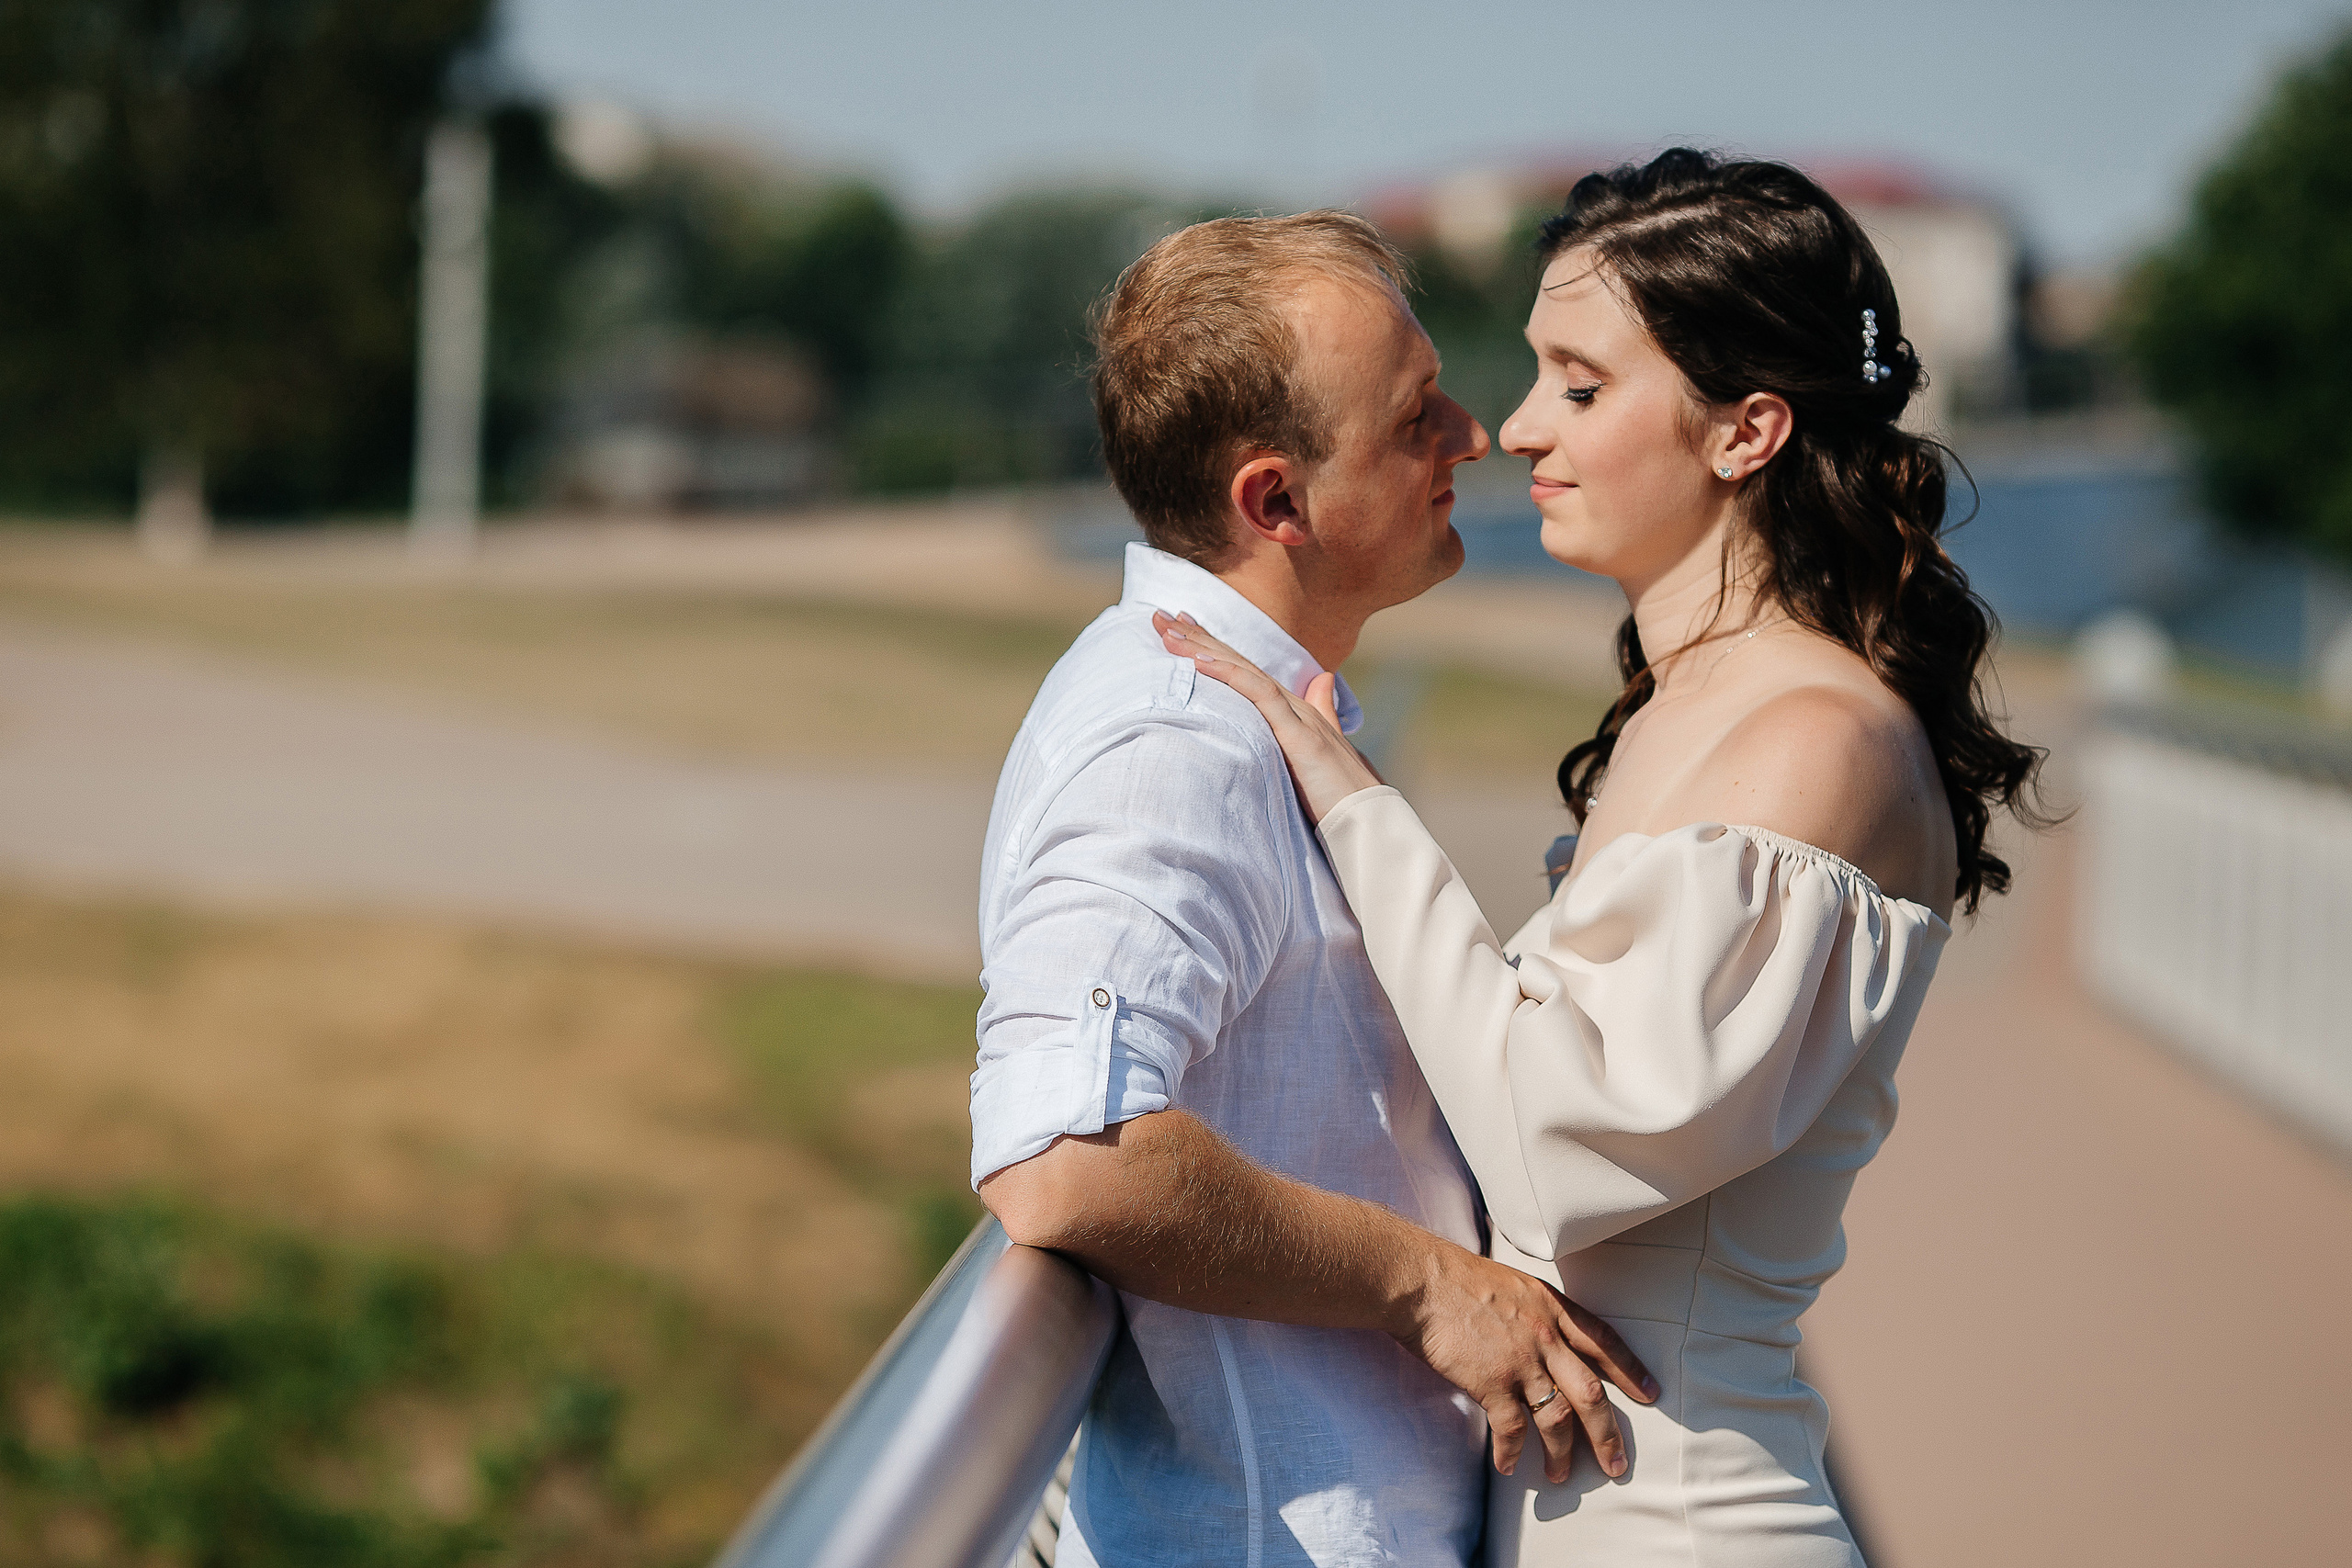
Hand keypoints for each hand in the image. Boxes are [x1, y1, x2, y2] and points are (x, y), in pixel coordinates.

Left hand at [1153, 610, 1381, 823]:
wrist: (1368, 821)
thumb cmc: (1343, 793)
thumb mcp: (1322, 748)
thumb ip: (1321, 713)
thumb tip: (1322, 680)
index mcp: (1293, 710)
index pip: (1246, 672)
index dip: (1214, 649)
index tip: (1181, 632)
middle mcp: (1294, 705)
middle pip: (1238, 663)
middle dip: (1197, 638)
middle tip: (1159, 616)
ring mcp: (1297, 716)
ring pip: (1243, 671)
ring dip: (1203, 649)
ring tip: (1168, 631)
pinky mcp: (1298, 734)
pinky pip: (1259, 695)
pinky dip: (1229, 675)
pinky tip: (1201, 661)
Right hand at [1394, 1243, 1658, 1483]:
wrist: (1422, 1281)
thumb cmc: (1456, 1278)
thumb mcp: (1512, 1283)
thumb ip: (1533, 1313)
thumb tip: (1540, 1340)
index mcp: (1552, 1308)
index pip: (1603, 1342)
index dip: (1629, 1370)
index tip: (1649, 1393)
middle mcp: (1545, 1337)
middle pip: (1591, 1393)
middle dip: (1607, 1433)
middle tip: (1616, 1464)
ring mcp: (1521, 1362)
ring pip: (1557, 1418)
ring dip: (1562, 1452)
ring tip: (1562, 1475)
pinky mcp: (1492, 1383)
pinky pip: (1512, 1429)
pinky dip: (1513, 1452)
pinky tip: (1509, 1466)